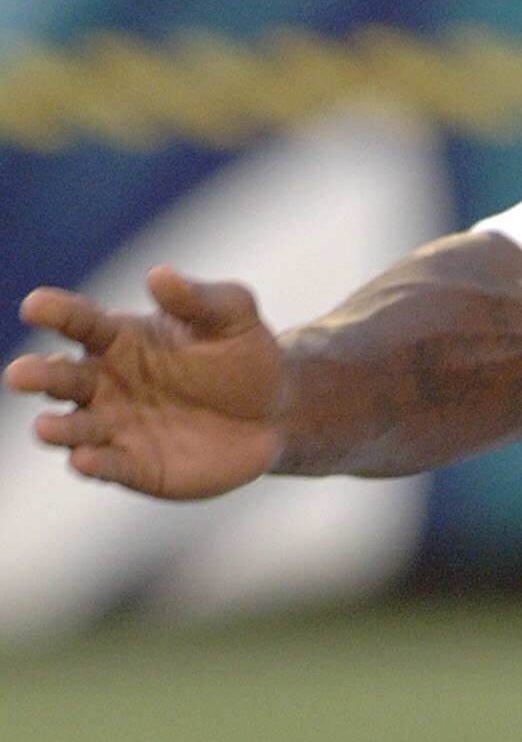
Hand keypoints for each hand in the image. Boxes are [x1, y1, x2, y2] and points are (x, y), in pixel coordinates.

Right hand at [5, 269, 283, 498]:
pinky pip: (110, 465)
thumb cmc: (244, 355)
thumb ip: (197, 298)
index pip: (79, 322)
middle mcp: (106, 383)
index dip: (56, 312)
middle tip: (19, 375)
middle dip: (40, 375)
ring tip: (44, 427)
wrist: (276, 412)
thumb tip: (159, 275)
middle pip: (63, 378)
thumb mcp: (232, 317)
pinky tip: (84, 460)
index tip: (34, 305)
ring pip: (75, 427)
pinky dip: (94, 464)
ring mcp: (118, 426)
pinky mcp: (138, 466)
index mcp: (120, 339)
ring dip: (58, 428)